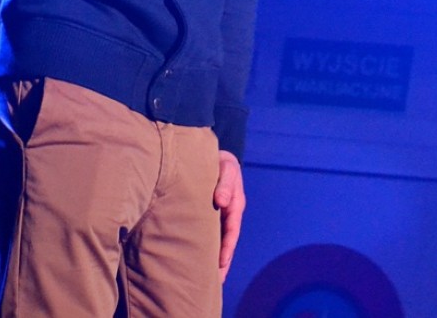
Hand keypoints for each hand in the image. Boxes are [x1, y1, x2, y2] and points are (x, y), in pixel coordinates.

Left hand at [214, 149, 245, 282]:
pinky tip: (200, 260)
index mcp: (235, 203)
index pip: (232, 229)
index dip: (227, 246)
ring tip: (210, 279)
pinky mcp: (211, 215)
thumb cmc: (220, 162)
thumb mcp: (226, 168)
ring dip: (216, 258)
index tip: (221, 262)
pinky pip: (210, 235)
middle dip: (223, 261)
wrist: (210, 156)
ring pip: (218, 240)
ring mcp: (220, 215)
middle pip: (227, 240)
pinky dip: (208, 248)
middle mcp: (229, 212)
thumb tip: (222, 202)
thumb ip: (225, 183)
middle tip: (217, 281)